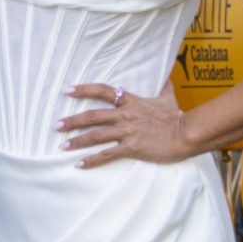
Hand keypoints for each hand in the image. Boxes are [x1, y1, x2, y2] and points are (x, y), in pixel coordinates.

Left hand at [58, 83, 190, 168]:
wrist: (186, 133)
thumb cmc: (177, 117)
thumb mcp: (168, 98)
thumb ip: (164, 87)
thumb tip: (168, 76)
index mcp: (131, 102)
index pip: (103, 91)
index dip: (84, 89)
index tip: (67, 91)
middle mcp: (125, 115)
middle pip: (93, 116)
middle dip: (72, 121)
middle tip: (56, 125)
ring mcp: (127, 132)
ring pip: (96, 136)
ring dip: (77, 141)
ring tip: (61, 146)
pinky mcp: (132, 148)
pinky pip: (107, 155)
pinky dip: (91, 160)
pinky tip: (79, 164)